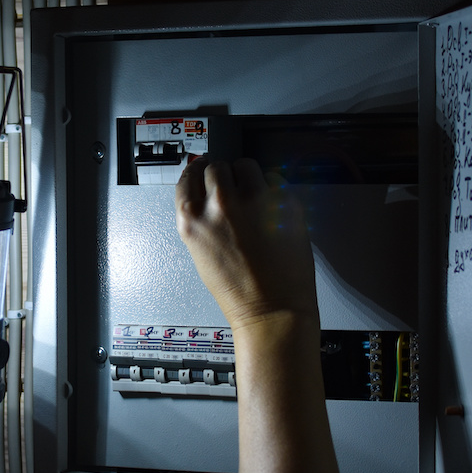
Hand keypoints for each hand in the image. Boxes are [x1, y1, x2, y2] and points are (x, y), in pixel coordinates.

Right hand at [175, 157, 317, 331]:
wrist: (271, 308)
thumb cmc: (237, 289)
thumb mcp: (200, 251)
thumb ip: (199, 217)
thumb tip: (204, 190)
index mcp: (192, 218)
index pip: (188, 177)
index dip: (196, 171)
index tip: (202, 168)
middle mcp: (220, 204)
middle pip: (216, 166)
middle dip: (223, 175)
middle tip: (232, 190)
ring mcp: (253, 199)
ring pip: (245, 164)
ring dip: (247, 175)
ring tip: (253, 196)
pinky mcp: (283, 201)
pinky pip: (274, 178)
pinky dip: (272, 189)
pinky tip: (271, 209)